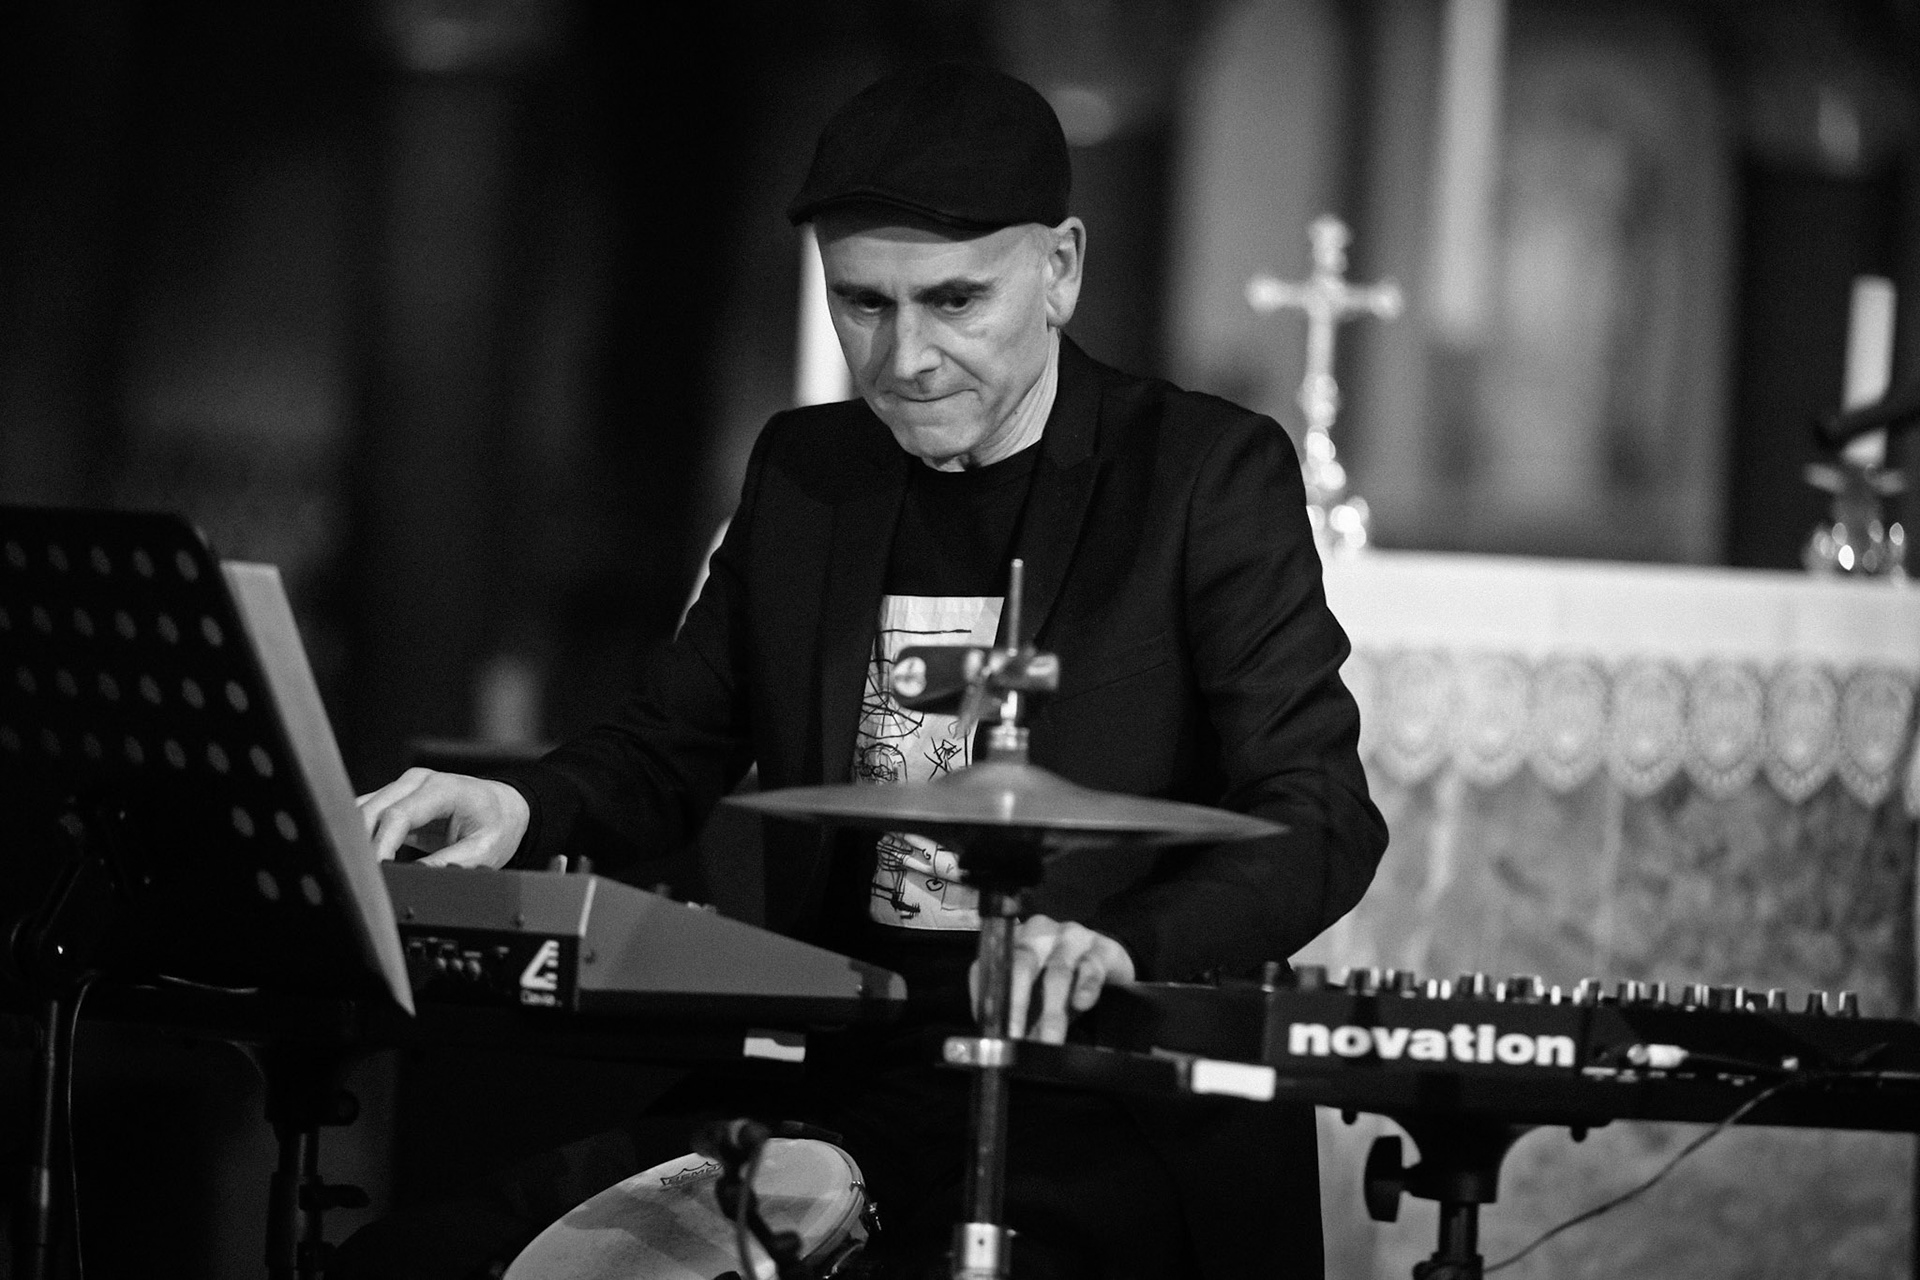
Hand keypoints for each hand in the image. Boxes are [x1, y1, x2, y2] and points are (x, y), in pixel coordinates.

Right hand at [357, 768, 529, 868]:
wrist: (503, 807)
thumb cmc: (497, 825)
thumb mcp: (484, 849)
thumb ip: (451, 862)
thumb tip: (417, 876)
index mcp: (442, 789)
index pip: (398, 815)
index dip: (381, 845)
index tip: (375, 872)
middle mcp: (417, 782)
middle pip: (372, 810)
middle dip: (362, 844)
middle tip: (362, 877)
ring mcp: (403, 787)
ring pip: (362, 810)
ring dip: (355, 838)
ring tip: (356, 871)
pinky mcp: (395, 798)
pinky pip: (366, 813)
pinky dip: (359, 834)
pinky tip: (359, 858)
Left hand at [970, 914, 1134, 1044]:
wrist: (1108, 961)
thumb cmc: (1063, 982)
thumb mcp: (1036, 997)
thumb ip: (1018, 1015)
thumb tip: (1003, 1048)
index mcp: (1015, 943)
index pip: (994, 964)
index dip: (989, 996)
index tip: (992, 1029)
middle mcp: (1039, 934)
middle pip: (1022, 963)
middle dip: (1017, 1004)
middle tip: (1015, 1038)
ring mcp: (1072, 937)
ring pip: (1058, 970)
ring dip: (1052, 1010)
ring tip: (1049, 1040)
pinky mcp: (1102, 948)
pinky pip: (1091, 967)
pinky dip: (1085, 987)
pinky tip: (1081, 1004)